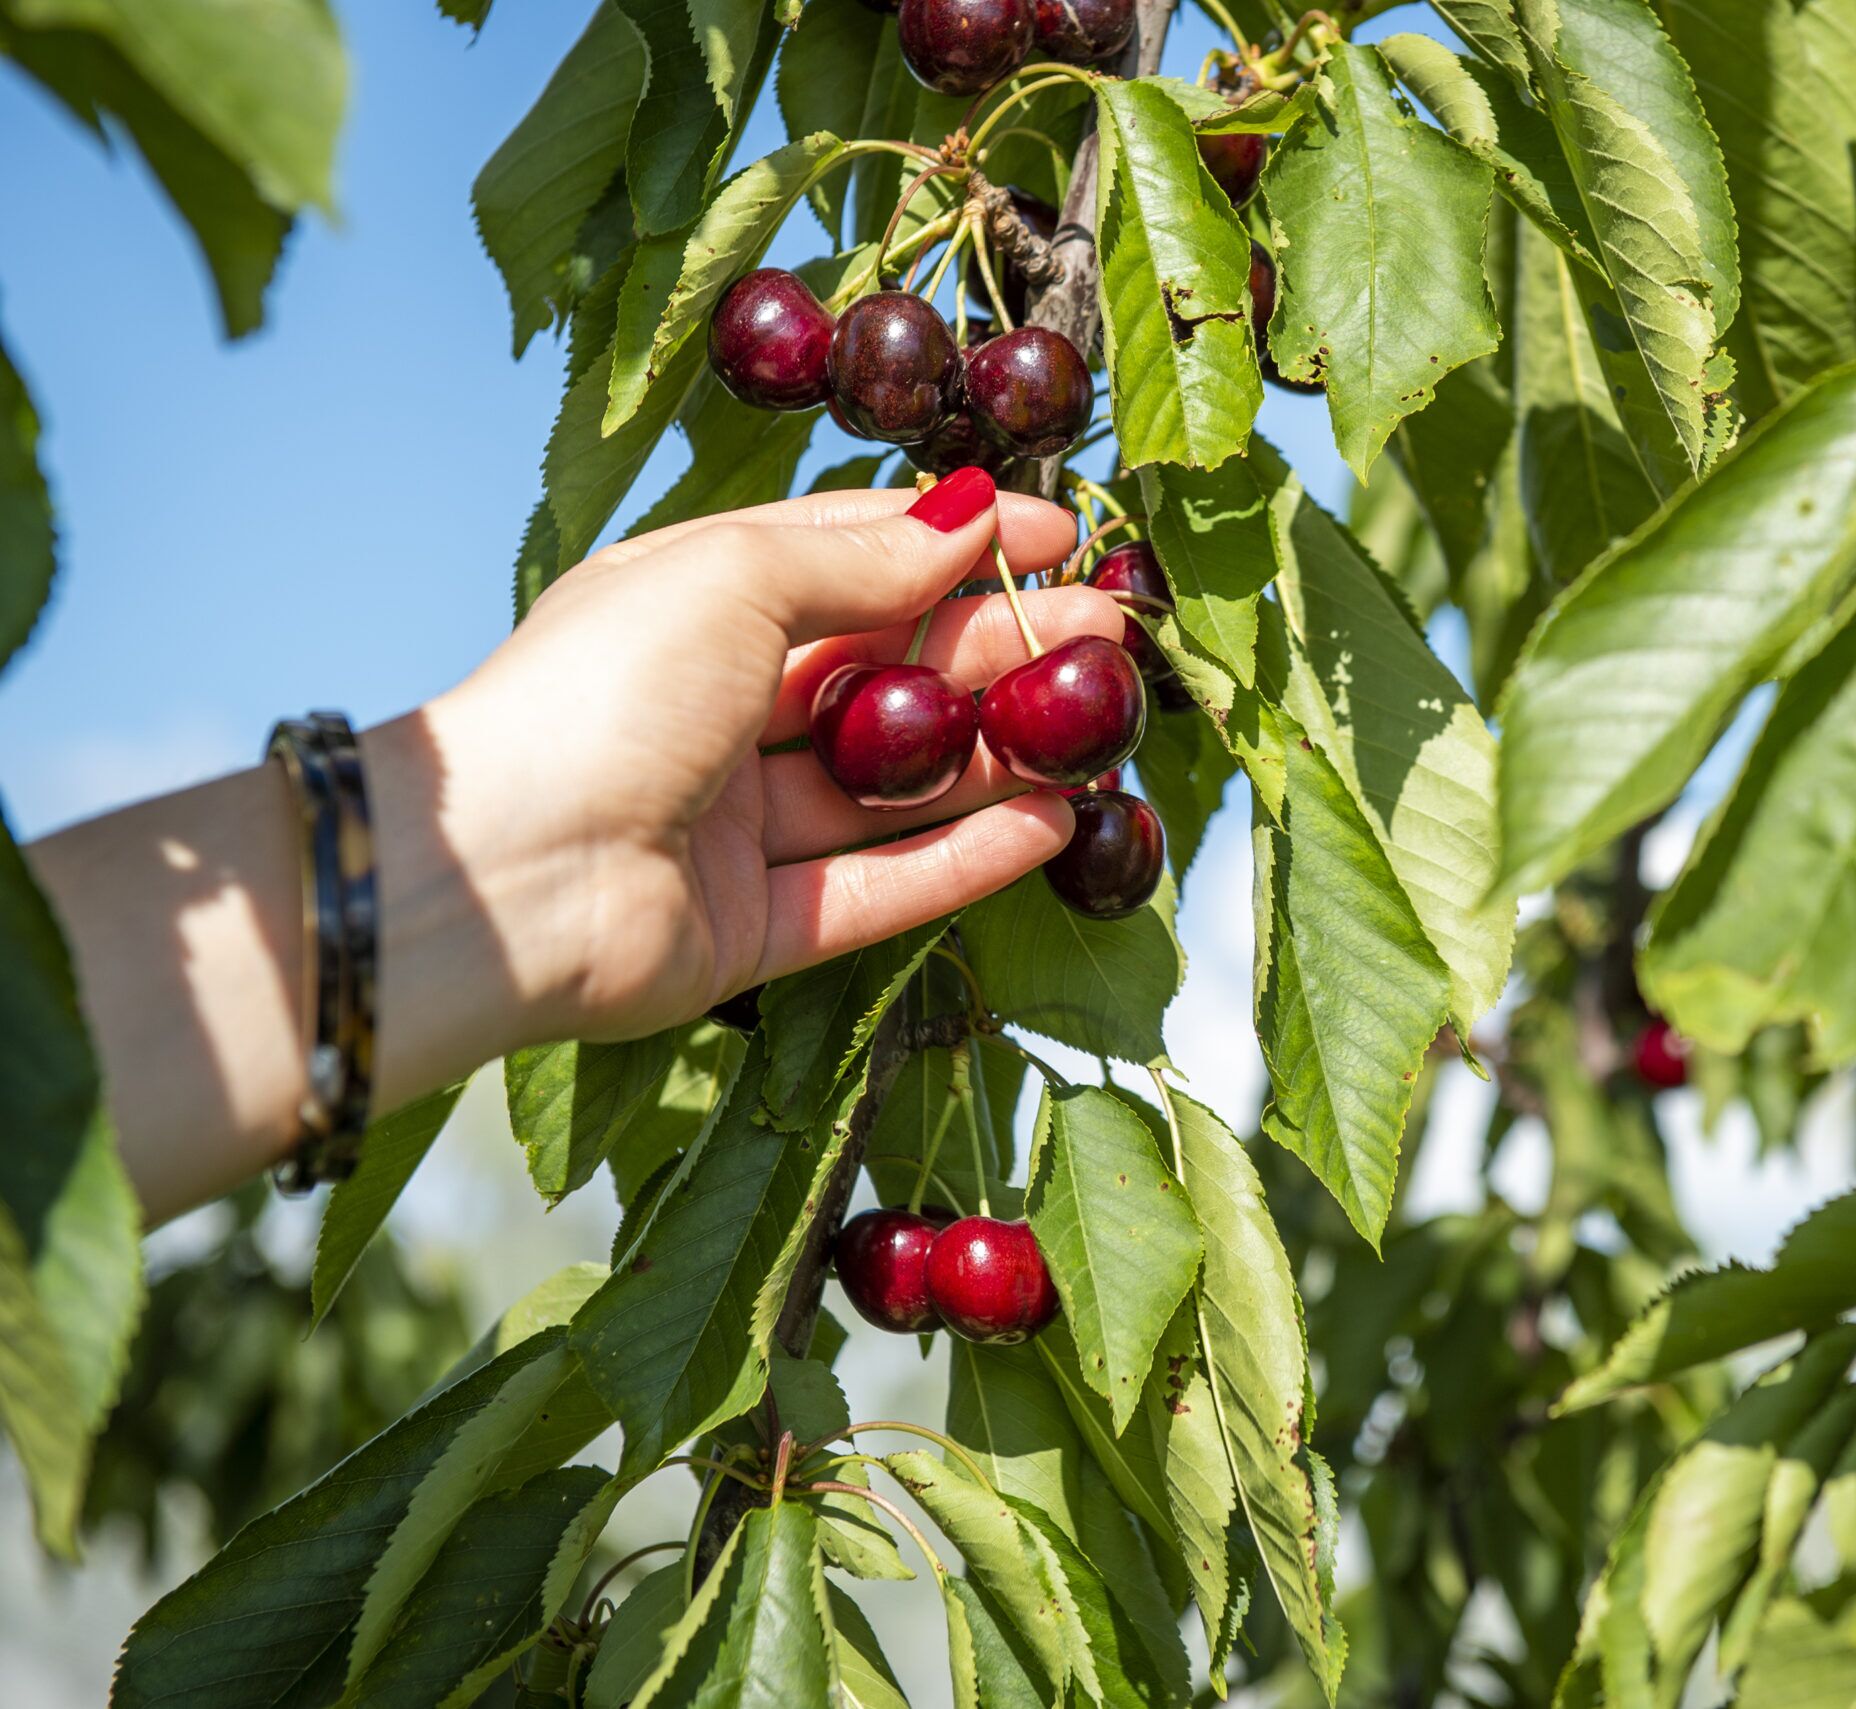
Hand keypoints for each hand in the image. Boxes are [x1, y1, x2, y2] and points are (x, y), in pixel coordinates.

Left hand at [368, 476, 1122, 1090]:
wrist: (500, 881)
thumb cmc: (602, 693)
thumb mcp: (734, 579)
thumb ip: (861, 556)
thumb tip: (971, 515)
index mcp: (693, 605)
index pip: (848, 558)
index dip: (953, 542)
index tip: (1058, 535)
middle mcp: (713, 709)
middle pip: (885, 674)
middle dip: (999, 650)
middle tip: (1106, 638)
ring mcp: (732, 824)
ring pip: (890, 786)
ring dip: (997, 757)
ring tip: (1097, 732)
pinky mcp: (753, 930)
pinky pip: (877, 888)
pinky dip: (964, 858)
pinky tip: (1051, 826)